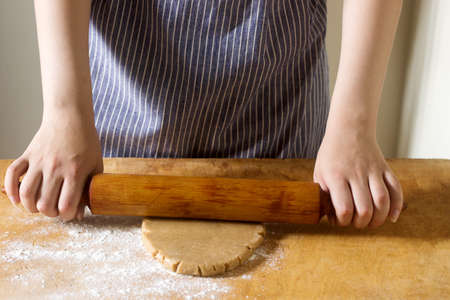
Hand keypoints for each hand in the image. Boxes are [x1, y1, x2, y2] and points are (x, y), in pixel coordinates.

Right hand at [4, 106, 102, 220]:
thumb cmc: (86, 142)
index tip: (70, 213)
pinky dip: (11, 190)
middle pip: (45, 204)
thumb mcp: (96, 164)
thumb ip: (90, 188)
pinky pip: (11, 175)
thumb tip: (80, 213)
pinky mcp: (27, 155)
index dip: (67, 215)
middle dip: (50, 213)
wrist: (70, 117)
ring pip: (26, 193)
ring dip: (31, 206)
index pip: (66, 205)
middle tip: (55, 209)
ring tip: (38, 206)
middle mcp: (55, 168)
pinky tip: (18, 199)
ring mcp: (39, 161)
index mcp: (75, 171)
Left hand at [313, 124, 402, 227]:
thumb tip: (325, 216)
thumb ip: (323, 193)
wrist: (350, 128)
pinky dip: (397, 206)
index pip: (343, 208)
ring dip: (379, 218)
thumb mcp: (320, 172)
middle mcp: (356, 174)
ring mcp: (372, 171)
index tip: (339, 221)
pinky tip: (391, 217)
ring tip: (371, 223)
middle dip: (361, 223)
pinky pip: (396, 189)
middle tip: (356, 223)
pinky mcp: (385, 168)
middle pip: (365, 208)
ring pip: (382, 201)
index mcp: (336, 176)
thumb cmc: (332, 153)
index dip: (342, 221)